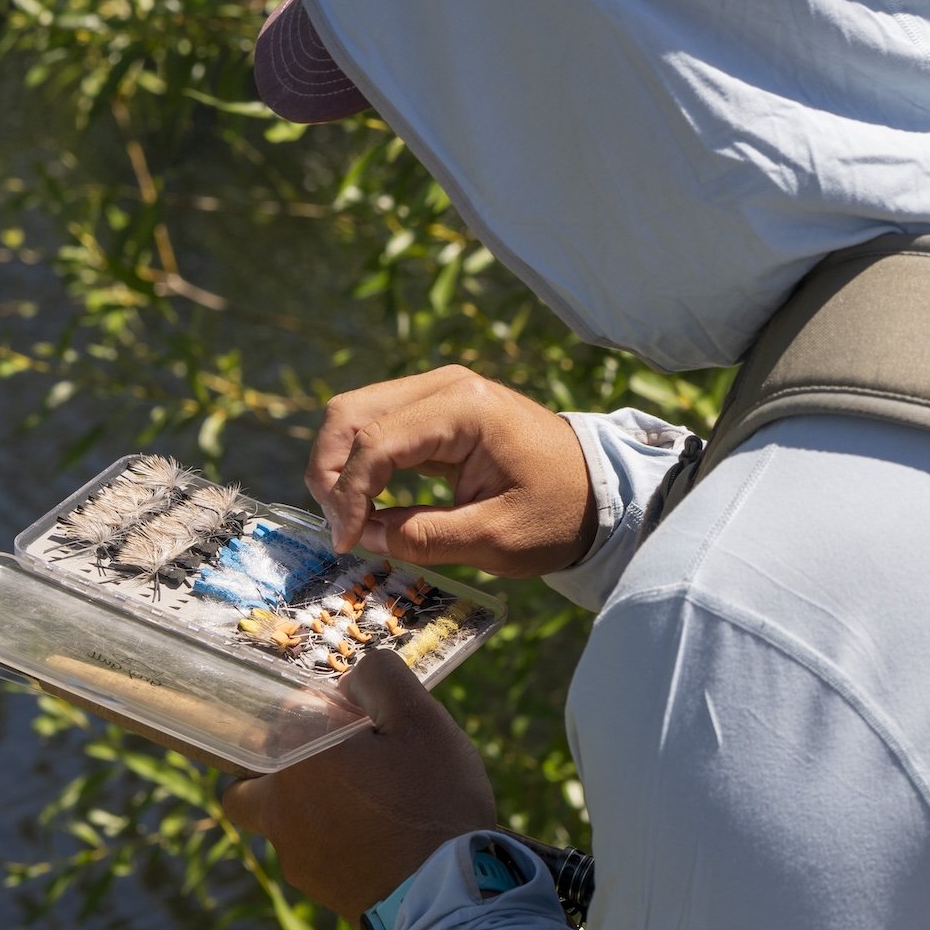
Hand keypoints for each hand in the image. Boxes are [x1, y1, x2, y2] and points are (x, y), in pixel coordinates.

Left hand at [220, 651, 495, 917]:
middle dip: (282, 768)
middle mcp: (278, 813)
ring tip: (382, 808)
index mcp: (292, 763)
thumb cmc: (433, 800)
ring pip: (286, 822)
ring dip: (317, 809)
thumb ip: (380, 678)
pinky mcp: (321, 893)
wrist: (450, 895)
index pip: (284, 716)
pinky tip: (388, 841)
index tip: (365, 723)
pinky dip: (340, 844)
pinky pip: (317, 856)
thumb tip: (352, 679)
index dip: (325, 713)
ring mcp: (297, 859)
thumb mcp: (419, 718)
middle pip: (252, 780)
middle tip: (343, 765)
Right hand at [306, 365, 597, 575]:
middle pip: (350, 413)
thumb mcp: (497, 539)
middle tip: (341, 531)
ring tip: (351, 520)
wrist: (599, 492)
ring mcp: (438, 391)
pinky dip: (359, 462)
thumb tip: (363, 536)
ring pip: (354, 415)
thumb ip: (425, 537)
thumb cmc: (559, 514)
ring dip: (339, 466)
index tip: (347, 544)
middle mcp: (445, 386)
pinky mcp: (435, 408)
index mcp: (466, 409)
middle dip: (330, 473)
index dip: (348, 495)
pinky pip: (376, 425)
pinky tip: (368, 504)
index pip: (376, 442)